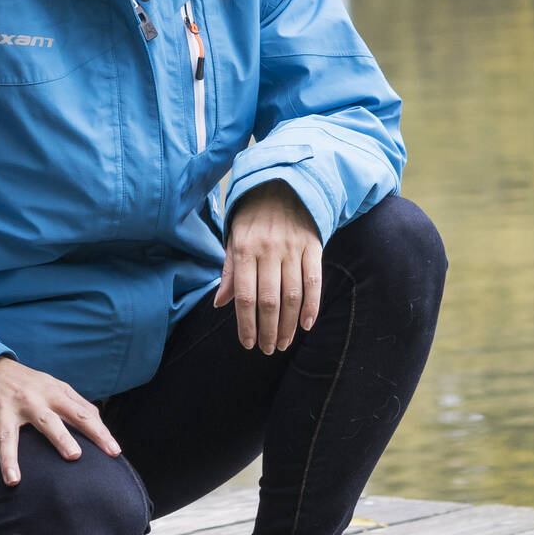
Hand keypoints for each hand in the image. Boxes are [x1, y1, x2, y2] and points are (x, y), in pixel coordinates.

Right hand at [0, 356, 118, 494]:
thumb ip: (78, 405)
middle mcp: (28, 401)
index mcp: (51, 393)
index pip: (80, 413)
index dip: (99, 432)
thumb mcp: (54, 386)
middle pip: (46, 421)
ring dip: (8, 459)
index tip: (114, 452)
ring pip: (6, 438)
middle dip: (60, 437)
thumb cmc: (27, 383)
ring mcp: (3, 411)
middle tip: (74, 455)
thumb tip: (101, 426)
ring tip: (13, 482)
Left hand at [213, 182, 322, 354]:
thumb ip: (229, 272)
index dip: (246, 325)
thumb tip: (219, 304)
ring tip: (284, 342)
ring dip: (289, 324)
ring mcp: (292, 248)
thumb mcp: (234, 239)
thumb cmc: (253, 217)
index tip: (248, 344)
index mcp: (243, 249)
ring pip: (292, 295)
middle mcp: (268, 249)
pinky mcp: (312, 246)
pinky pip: (314, 280)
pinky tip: (306, 324)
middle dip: (269, 331)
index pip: (244, 296)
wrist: (282, 185)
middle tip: (269, 349)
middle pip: (269, 300)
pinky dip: (311, 305)